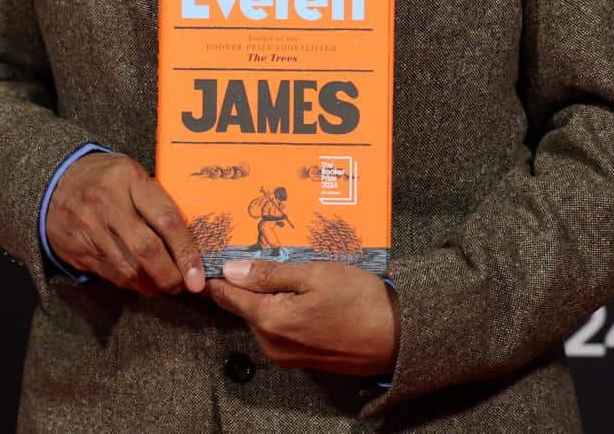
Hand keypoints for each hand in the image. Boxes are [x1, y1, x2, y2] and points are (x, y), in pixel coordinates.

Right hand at [44, 153, 204, 296]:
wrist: (52, 183)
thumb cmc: (105, 177)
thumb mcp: (131, 173)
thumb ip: (156, 199)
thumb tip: (189, 237)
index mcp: (128, 179)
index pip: (166, 219)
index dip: (186, 251)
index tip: (198, 275)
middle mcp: (108, 205)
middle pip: (146, 249)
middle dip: (170, 275)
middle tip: (185, 286)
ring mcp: (90, 229)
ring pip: (128, 269)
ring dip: (152, 284)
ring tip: (166, 285)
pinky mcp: (79, 250)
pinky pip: (111, 274)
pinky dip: (131, 283)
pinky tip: (143, 282)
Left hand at [207, 260, 398, 375]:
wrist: (396, 338)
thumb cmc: (359, 300)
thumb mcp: (315, 275)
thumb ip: (269, 274)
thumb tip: (231, 269)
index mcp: (269, 320)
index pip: (227, 296)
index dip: (220, 273)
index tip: (218, 254)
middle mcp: (270, 344)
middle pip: (244, 306)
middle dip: (249, 282)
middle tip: (266, 254)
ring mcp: (284, 355)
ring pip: (261, 318)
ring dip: (269, 297)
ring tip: (292, 274)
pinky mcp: (299, 360)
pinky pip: (277, 330)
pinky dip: (282, 311)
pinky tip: (304, 297)